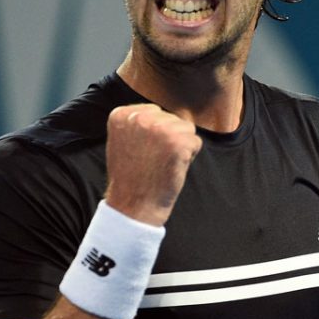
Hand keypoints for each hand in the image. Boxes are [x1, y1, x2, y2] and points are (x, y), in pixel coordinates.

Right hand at [103, 104, 201, 225]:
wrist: (133, 205)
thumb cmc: (131, 177)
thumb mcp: (123, 140)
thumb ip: (139, 122)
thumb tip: (167, 112)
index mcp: (122, 114)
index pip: (155, 112)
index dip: (154, 134)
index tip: (141, 152)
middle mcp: (140, 118)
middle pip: (172, 119)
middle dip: (169, 139)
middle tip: (152, 160)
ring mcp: (159, 129)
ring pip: (186, 129)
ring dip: (180, 147)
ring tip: (161, 164)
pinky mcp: (178, 142)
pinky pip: (195, 142)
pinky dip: (188, 157)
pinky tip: (171, 168)